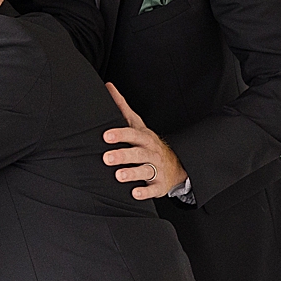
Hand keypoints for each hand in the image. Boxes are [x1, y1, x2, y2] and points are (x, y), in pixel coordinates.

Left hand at [103, 82, 187, 198]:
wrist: (175, 164)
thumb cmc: (147, 143)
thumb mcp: (137, 125)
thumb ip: (122, 107)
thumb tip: (108, 86)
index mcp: (144, 138)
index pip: (132, 134)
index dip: (120, 134)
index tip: (106, 135)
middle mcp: (151, 153)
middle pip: (138, 153)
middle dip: (123, 155)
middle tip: (106, 158)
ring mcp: (156, 169)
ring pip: (145, 171)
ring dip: (132, 173)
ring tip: (118, 175)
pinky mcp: (159, 185)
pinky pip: (153, 189)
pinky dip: (145, 192)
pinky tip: (135, 193)